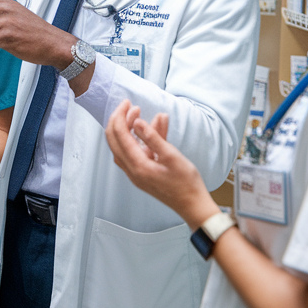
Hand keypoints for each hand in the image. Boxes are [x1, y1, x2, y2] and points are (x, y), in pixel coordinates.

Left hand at [104, 100, 219, 227]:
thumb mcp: (171, 155)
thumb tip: (136, 122)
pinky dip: (138, 139)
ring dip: (128, 129)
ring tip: (138, 114)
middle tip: (130, 106)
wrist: (193, 205)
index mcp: (137, 165)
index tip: (128, 102)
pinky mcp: (143, 174)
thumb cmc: (186, 183)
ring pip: (123, 146)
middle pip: (115, 140)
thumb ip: (153, 137)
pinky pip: (134, 152)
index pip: (119, 135)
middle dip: (120, 120)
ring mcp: (136, 173)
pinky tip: (151, 128)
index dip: (121, 116)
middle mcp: (132, 170)